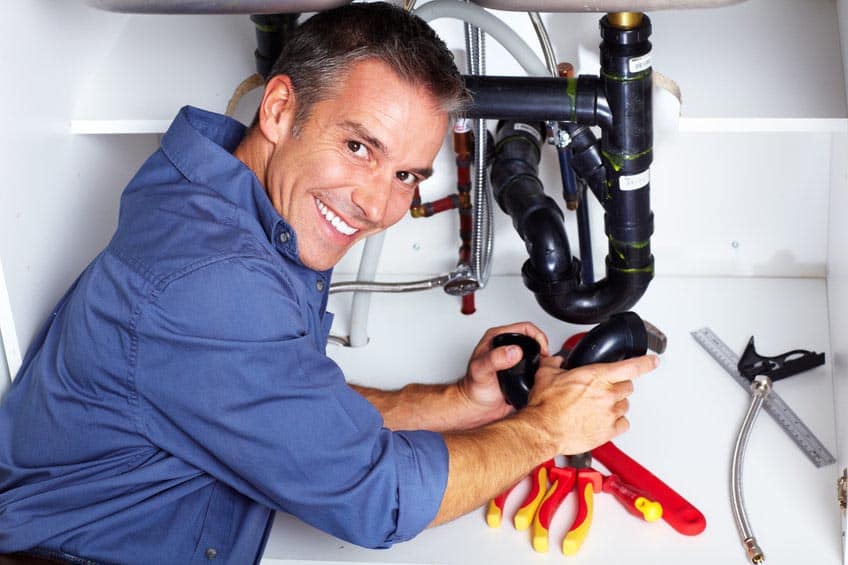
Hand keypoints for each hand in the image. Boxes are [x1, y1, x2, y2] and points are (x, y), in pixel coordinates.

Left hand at [457, 322, 548, 423]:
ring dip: (543, 359)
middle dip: (543, 347)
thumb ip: (495, 359)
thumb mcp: (480, 370)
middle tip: (545, 359)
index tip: (541, 349)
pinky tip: (539, 377)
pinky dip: (541, 371)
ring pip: (535, 353)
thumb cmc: (472, 388)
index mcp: (497, 338)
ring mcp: (513, 359)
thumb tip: (513, 351)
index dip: (537, 335)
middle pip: (533, 339)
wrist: (475, 407)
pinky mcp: (519, 371)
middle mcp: (506, 346)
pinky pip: (535, 367)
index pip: (524, 328)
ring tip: (543, 368)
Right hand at [525, 354, 657, 454]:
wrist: (543, 429)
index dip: (646, 362)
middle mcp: (607, 394)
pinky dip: (616, 422)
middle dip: (617, 386)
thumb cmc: (546, 406)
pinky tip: (604, 420)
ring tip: (598, 407)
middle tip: (602, 389)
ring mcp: (609, 414)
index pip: (632, 366)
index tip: (653, 361)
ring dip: (615, 404)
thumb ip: (554, 364)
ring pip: (625, 405)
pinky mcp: (608, 432)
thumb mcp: (545, 375)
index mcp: (596, 376)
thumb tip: (556, 362)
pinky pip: (623, 424)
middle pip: (627, 386)